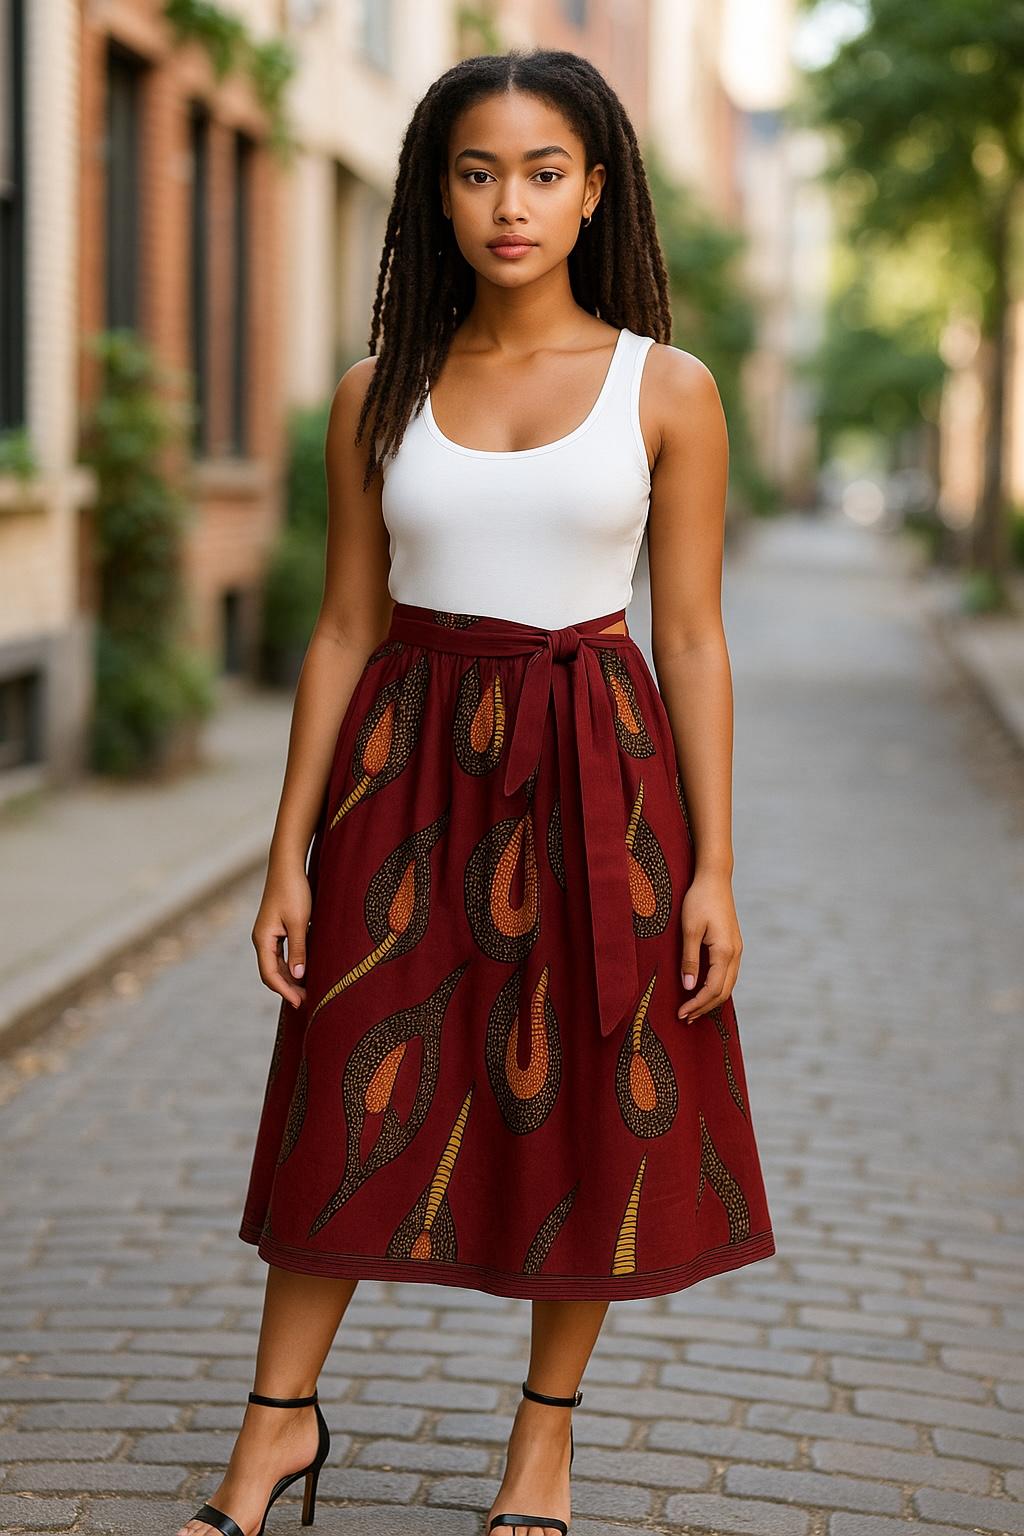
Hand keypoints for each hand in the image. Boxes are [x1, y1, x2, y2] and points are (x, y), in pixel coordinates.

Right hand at [251, 863, 311, 1007]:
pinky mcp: (277, 928)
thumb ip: (299, 950)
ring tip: (306, 990)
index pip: (270, 974)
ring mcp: (268, 934)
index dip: (285, 991)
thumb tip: (298, 975)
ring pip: (275, 964)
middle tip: (307, 1001)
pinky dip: (290, 966)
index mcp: (263, 939)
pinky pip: (280, 954)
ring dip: (289, 979)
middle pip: (271, 972)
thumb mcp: (300, 922)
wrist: (288, 865)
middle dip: (287, 988)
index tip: (300, 1003)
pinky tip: (303, 971)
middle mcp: (262, 939)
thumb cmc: (294, 891)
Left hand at [677, 869, 742, 1021]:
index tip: (681, 1013)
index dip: (697, 1004)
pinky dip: (717, 987)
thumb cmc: (699, 900)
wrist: (715, 879)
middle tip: (685, 1017)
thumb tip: (688, 986)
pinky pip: (728, 974)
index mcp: (724, 952)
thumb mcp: (689, 929)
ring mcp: (737, 949)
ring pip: (728, 984)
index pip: (712, 989)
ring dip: (711, 999)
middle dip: (704, 1007)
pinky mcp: (733, 945)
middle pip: (723, 992)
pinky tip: (704, 989)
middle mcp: (735, 954)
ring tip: (693, 1009)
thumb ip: (689, 959)